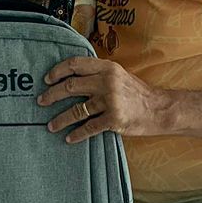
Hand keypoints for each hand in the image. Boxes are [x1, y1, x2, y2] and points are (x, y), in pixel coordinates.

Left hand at [39, 57, 166, 142]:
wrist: (160, 109)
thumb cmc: (138, 93)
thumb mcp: (119, 75)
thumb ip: (99, 74)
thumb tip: (72, 77)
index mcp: (107, 67)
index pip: (75, 64)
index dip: (58, 71)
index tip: (47, 79)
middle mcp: (107, 82)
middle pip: (70, 86)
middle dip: (51, 95)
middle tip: (41, 102)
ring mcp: (110, 101)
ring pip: (76, 110)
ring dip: (60, 119)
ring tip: (50, 126)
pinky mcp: (114, 120)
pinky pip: (89, 127)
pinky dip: (76, 134)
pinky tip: (69, 138)